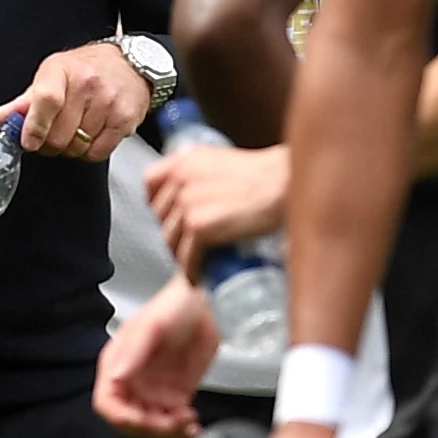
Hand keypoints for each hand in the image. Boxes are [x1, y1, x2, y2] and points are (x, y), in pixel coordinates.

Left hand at [0, 42, 150, 161]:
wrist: (131, 65)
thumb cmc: (88, 70)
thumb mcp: (53, 75)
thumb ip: (26, 101)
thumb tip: (2, 119)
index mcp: (62, 70)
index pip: (46, 100)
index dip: (34, 126)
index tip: (29, 142)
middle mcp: (88, 83)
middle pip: (59, 136)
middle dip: (50, 143)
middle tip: (52, 135)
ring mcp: (109, 102)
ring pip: (77, 148)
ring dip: (71, 147)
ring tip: (76, 129)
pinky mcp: (125, 120)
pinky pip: (98, 153)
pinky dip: (90, 151)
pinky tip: (92, 134)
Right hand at [94, 278, 218, 437]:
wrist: (202, 303)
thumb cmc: (172, 306)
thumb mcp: (152, 327)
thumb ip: (135, 352)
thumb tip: (119, 376)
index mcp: (117, 365)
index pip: (107, 403)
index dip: (121, 418)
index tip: (143, 421)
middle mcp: (132, 382)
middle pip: (130, 421)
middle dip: (150, 429)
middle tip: (173, 423)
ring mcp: (153, 391)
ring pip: (152, 427)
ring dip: (168, 433)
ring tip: (187, 423)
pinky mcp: (174, 396)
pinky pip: (173, 423)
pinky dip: (182, 431)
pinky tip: (192, 426)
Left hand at [147, 143, 288, 275]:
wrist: (286, 184)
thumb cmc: (267, 175)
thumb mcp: (223, 162)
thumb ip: (202, 174)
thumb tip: (194, 195)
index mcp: (185, 160)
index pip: (151, 183)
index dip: (160, 204)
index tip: (171, 218)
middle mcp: (181, 179)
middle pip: (161, 217)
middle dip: (174, 234)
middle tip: (191, 247)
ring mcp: (188, 203)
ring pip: (170, 240)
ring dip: (182, 256)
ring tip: (196, 264)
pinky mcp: (200, 227)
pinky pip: (186, 257)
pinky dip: (191, 271)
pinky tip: (199, 277)